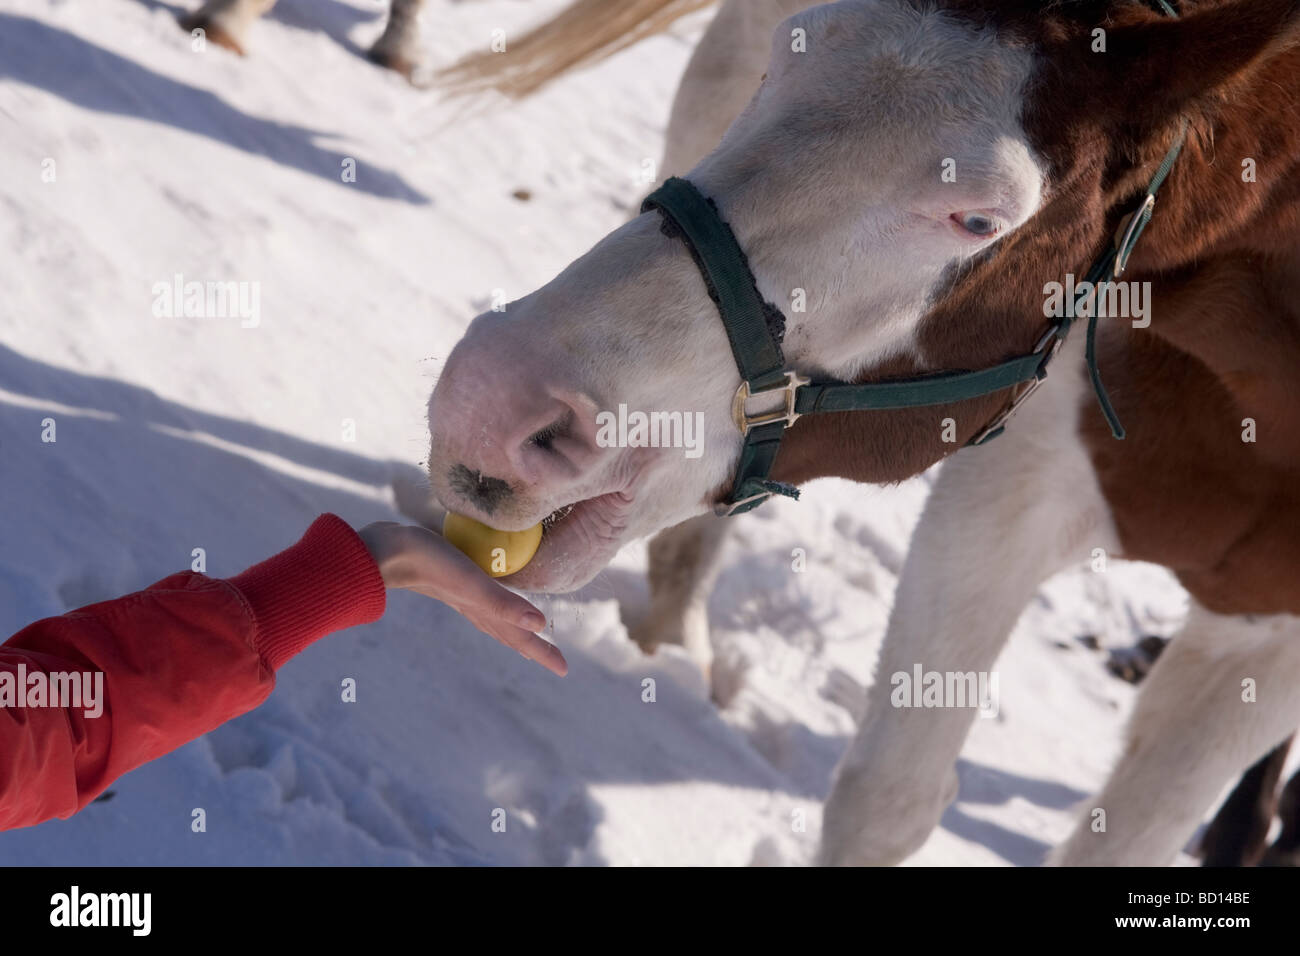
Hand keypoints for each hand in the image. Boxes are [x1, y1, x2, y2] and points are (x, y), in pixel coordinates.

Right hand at [358, 521, 565, 675]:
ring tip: (526, 636)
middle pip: (509, 633)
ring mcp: (461, 596)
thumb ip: (504, 604)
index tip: (565, 670)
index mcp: (483, 612)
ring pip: (494, 619)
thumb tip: (540, 624)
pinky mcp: (451, 580)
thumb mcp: (473, 584)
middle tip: (554, 661)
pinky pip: (481, 599)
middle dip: (533, 646)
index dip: (543, 652)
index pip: (519, 637)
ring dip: (512, 630)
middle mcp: (474, 609)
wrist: (387, 552)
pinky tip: (488, 596)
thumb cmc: (433, 565)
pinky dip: (493, 604)